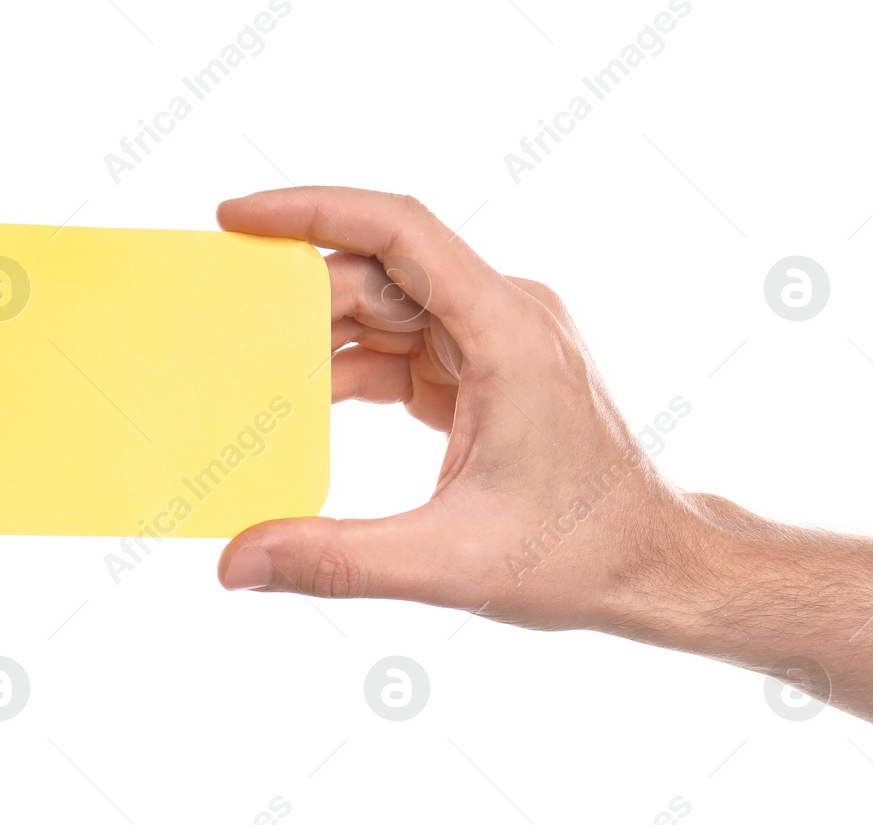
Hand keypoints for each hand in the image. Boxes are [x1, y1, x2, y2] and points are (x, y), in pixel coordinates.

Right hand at [214, 187, 712, 632]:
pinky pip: (407, 347)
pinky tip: (303, 402)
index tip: (236, 216)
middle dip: (299, 296)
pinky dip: (354, 370)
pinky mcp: (490, 371)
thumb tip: (236, 564)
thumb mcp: (452, 563)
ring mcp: (501, 341)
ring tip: (249, 373)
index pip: (400, 232)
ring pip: (390, 308)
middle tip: (218, 326)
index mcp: (508, 333)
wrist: (653, 565)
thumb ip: (338, 561)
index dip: (314, 210)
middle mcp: (508, 317)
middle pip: (382, 272)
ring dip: (322, 338)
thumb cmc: (582, 554)